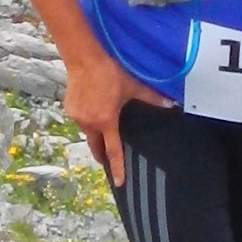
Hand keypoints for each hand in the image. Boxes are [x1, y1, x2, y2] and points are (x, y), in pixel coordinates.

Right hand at [61, 45, 158, 185]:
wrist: (84, 58)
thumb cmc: (109, 72)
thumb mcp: (132, 86)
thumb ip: (151, 98)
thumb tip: (171, 104)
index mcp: (106, 121)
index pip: (113, 151)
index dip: (117, 168)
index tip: (118, 182)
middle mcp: (90, 123)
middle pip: (96, 146)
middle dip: (101, 155)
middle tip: (106, 160)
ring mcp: (77, 116)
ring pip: (87, 131)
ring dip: (95, 131)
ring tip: (102, 121)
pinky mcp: (69, 108)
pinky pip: (80, 119)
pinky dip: (87, 117)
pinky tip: (92, 105)